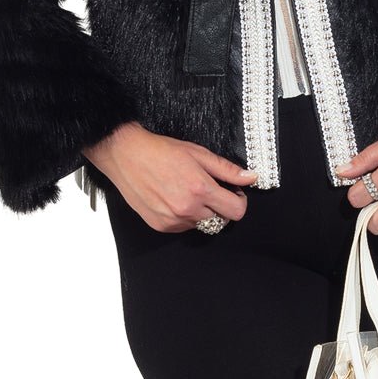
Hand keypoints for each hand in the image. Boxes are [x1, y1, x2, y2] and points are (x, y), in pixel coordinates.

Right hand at [82, 123, 259, 232]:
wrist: (126, 155)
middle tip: (208, 189)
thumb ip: (227, 169)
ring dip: (202, 212)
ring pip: (202, 224)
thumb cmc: (161, 151)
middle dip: (220, 206)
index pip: (236, 211)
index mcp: (201, 190)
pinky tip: (174, 198)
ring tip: (187, 191)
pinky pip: (184, 227)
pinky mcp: (161, 226)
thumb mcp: (199, 154)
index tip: (233, 192)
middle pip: (220, 220)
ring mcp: (173, 220)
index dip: (239, 201)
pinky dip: (185, 216)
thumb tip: (251, 177)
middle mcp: (187, 209)